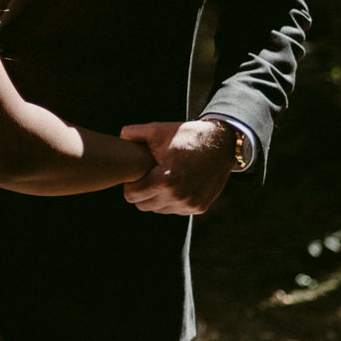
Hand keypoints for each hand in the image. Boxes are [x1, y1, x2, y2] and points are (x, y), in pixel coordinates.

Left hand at [119, 119, 234, 214]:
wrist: (222, 144)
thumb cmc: (188, 136)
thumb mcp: (159, 130)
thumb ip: (134, 133)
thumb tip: (119, 137)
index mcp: (165, 180)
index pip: (132, 196)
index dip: (130, 185)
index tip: (136, 175)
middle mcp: (178, 197)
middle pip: (143, 205)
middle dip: (142, 193)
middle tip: (148, 177)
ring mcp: (189, 204)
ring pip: (158, 210)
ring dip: (157, 198)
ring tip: (162, 180)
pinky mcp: (199, 207)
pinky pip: (175, 210)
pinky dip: (172, 200)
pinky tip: (176, 185)